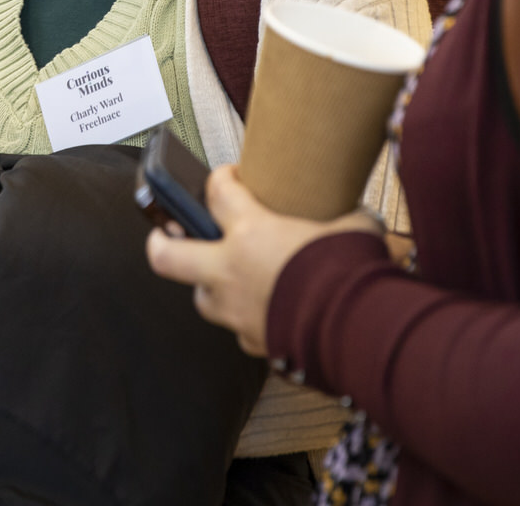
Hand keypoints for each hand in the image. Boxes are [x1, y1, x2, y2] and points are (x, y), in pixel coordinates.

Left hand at [145, 165, 380, 355]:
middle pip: (167, 255)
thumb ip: (343, 218)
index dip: (220, 178)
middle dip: (160, 242)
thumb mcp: (353, 227)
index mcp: (251, 232)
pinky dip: (248, 320)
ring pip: (202, 298)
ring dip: (210, 287)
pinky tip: (268, 312)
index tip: (229, 176)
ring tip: (227, 278)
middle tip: (163, 233)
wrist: (357, 331)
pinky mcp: (252, 342)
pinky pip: (240, 329)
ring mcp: (236, 311)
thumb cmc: (350, 273)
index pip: (217, 192)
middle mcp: (231, 271)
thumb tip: (359, 217)